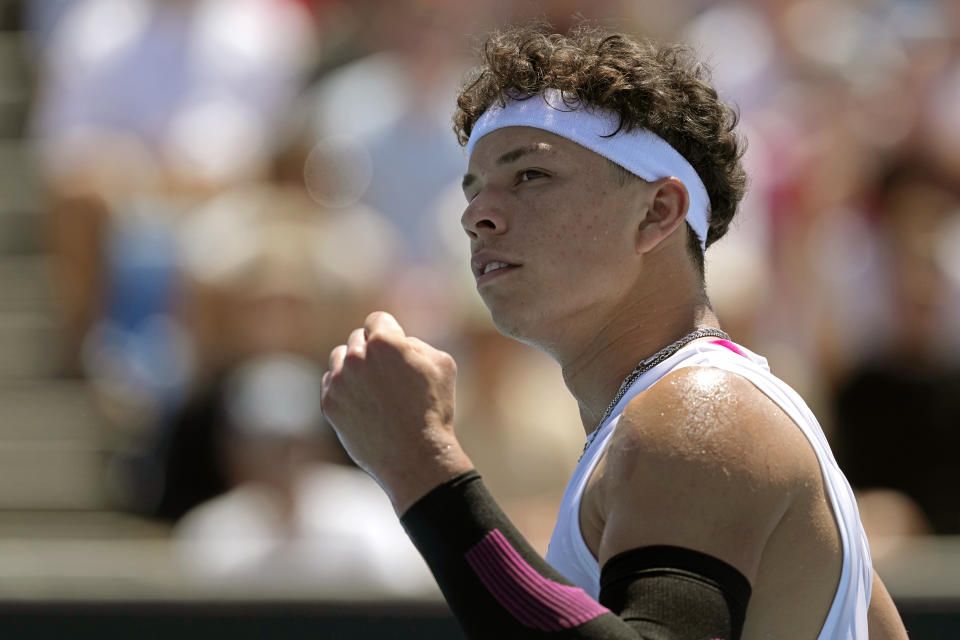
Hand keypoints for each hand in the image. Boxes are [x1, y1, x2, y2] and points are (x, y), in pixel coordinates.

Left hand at [322, 311, 472, 511]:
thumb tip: (399, 342)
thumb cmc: (433, 409)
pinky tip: (363, 403)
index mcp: (383, 342)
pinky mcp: (329, 404)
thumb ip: (416, 343)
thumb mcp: (442, 364)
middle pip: (357, 339)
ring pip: (340, 358)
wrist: (415, 457)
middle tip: (389, 375)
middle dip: (372, 351)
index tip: (397, 350)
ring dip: (353, 366)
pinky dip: (344, 389)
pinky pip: (331, 384)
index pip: (377, 320)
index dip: (390, 332)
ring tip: (374, 387)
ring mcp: (339, 382)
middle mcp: (356, 357)